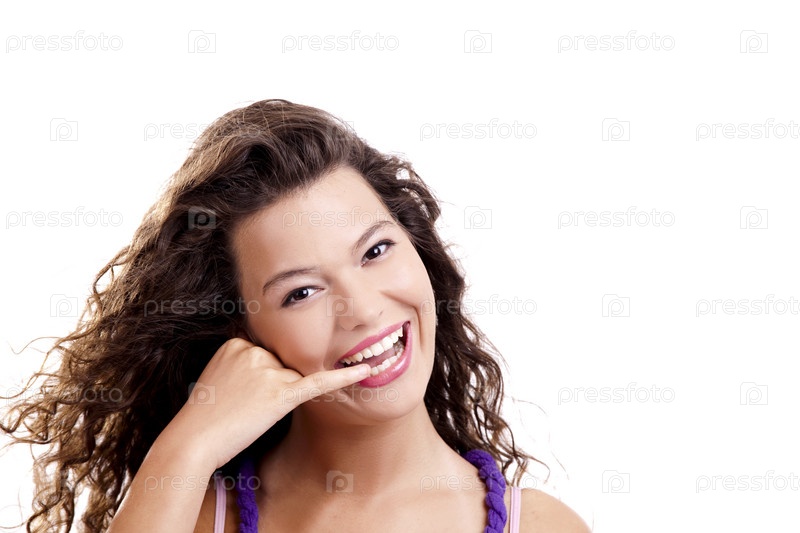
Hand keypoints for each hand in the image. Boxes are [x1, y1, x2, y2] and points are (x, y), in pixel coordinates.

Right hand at [164, 337, 369, 470]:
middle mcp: (253, 350)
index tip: (243, 391)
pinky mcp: (280, 394)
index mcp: (236, 342)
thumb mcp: (218, 374)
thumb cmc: (205, 414)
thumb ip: (245, 361)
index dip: (260, 377)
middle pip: (281, 365)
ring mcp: (267, 371)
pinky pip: (317, 383)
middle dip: (270, 387)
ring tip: (246, 411)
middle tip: (242, 405)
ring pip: (291, 379)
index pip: (266, 354)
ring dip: (276, 399)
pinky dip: (343, 378)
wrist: (194, 440)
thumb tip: (273, 365)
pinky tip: (365, 371)